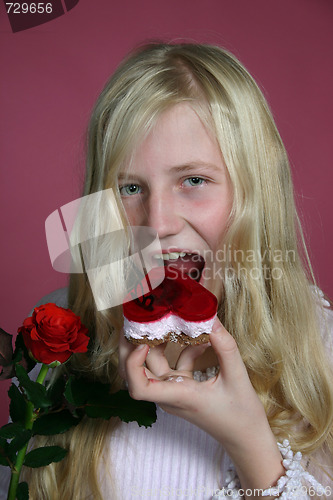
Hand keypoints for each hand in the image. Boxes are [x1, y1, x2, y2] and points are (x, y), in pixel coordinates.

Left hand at [118, 318, 283, 494]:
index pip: (140, 388)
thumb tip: (211, 319)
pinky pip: (173, 364)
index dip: (133, 364)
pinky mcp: (182, 386)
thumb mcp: (237, 377)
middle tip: (136, 319)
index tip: (143, 343)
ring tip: (161, 319)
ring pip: (151, 366)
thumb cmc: (242, 414)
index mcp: (178, 396)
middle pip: (136, 373)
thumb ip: (225, 347)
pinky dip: (183, 348)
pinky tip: (202, 338)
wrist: (246, 438)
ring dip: (154, 343)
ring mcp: (174, 390)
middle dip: (130, 346)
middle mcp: (170, 394)